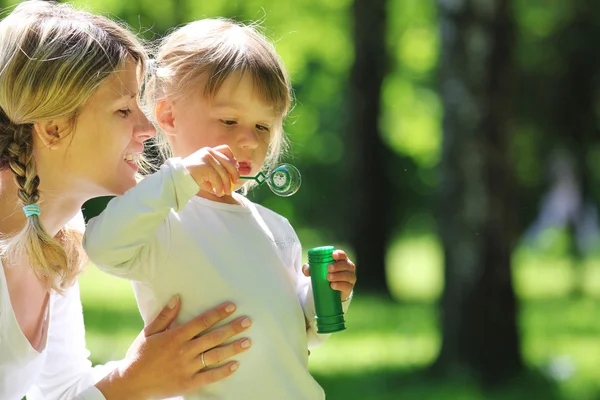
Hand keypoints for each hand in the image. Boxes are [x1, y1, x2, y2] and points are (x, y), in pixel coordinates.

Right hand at [96, 296, 251, 399]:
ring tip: (248, 341)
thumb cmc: (140, 355)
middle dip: (232, 328)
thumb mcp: (149, 332)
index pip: (201, 321)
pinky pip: (209, 377)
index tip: (232, 306)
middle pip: (213, 337)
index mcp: (175, 336)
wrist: (130, 383)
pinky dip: (223, 371)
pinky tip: (236, 365)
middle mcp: (183, 351)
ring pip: (215, 356)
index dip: (218, 313)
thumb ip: (165, 315)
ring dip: (233, 348)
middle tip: (248, 321)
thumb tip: (178, 297)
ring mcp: (187, 368)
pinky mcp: (188, 383)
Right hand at [183, 145, 239, 196]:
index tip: (236, 168)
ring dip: (226, 185)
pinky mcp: (205, 166)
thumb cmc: (191, 176)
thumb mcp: (206, 171)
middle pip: (228, 162)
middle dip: (234, 173)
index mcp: (209, 151)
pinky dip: (219, 187)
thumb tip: (233, 177)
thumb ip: (217, 170)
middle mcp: (209, 152)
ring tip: (224, 192)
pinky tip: (217, 192)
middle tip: (235, 183)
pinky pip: (217, 179)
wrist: (176, 178)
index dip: (232, 159)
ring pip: (223, 173)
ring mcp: (207, 158)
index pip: (226, 150)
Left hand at [302, 249, 355, 301]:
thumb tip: (306, 271)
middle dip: (337, 266)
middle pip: (346, 264)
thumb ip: (310, 268)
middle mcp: (348, 267)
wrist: (331, 290)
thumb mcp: (316, 270)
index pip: (342, 255)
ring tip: (328, 278)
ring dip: (338, 276)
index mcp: (341, 260)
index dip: (339, 254)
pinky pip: (347, 286)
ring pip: (348, 275)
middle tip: (328, 268)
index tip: (333, 255)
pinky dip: (340, 285)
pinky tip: (332, 285)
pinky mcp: (349, 288)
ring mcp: (350, 278)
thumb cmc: (325, 274)